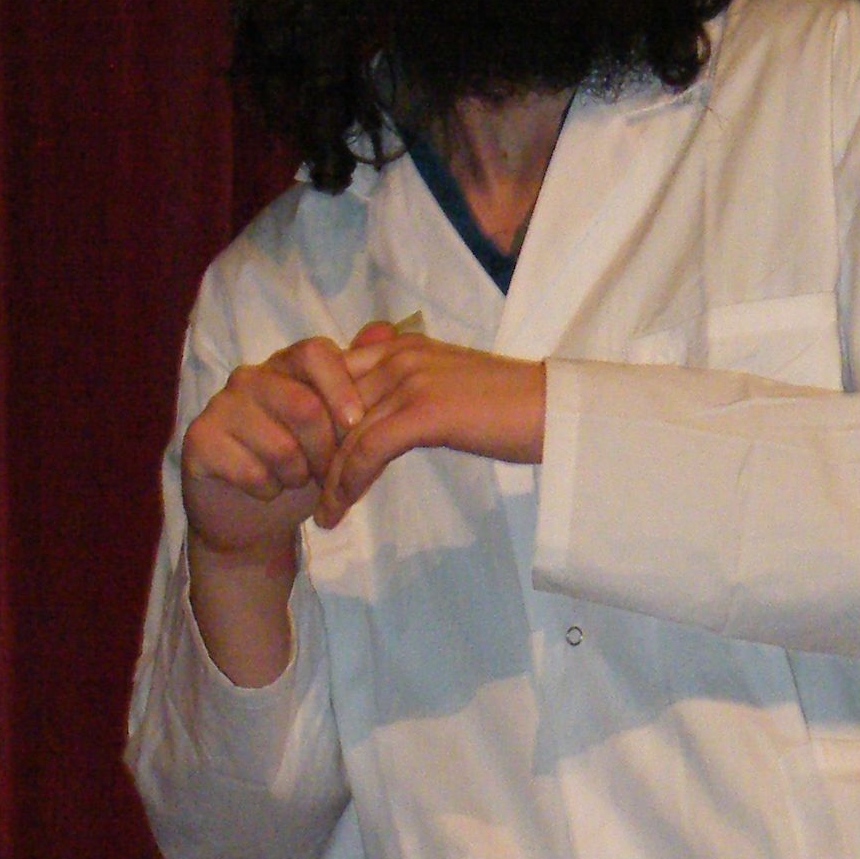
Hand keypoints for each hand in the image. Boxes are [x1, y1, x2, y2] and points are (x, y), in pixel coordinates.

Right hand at [181, 335, 370, 567]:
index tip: (357, 424)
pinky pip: (251, 471)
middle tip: (328, 474)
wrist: (252, 515)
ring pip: (281, 447)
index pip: (316, 353)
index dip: (341, 387)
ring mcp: (221, 406)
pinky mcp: (200, 440)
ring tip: (293, 480)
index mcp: (287, 366)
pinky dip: (269, 491)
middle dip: (326, 452)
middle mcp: (251, 378)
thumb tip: (385, 329)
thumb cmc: (301, 467)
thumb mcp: (339, 431)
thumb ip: (359, 384)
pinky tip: (264, 489)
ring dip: (297, 477)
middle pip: (304, 406)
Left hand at [315, 327, 547, 525]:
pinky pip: (367, 452)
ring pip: (344, 434)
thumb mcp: (445, 386)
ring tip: (321, 512)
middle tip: (305, 492)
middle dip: (312, 451)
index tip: (311, 462)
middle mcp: (396, 356)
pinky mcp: (423, 411)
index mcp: (399, 346)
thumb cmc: (509, 407)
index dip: (314, 422)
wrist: (553, 410)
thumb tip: (375, 421)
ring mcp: (409, 381)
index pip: (331, 379)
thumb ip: (406, 392)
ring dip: (327, 479)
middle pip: (329, 405)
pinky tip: (340, 510)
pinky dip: (347, 485)